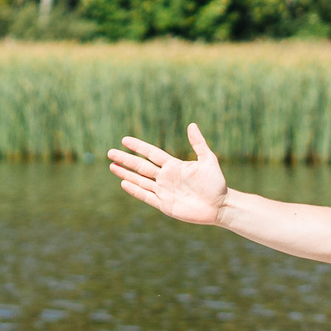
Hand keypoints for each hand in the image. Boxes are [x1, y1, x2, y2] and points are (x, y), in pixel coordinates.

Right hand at [109, 123, 229, 225]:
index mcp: (174, 165)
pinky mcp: (165, 205)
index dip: (138, 147)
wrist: (220, 206)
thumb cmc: (216, 183)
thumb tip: (192, 125)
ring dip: (126, 173)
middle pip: (141, 166)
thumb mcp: (209, 160)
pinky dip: (135, 190)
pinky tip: (124, 183)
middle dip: (126, 159)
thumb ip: (199, 144)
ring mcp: (164, 191)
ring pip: (140, 180)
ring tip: (112, 166)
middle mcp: (166, 177)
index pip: (152, 153)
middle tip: (110, 153)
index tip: (124, 140)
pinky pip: (146, 196)